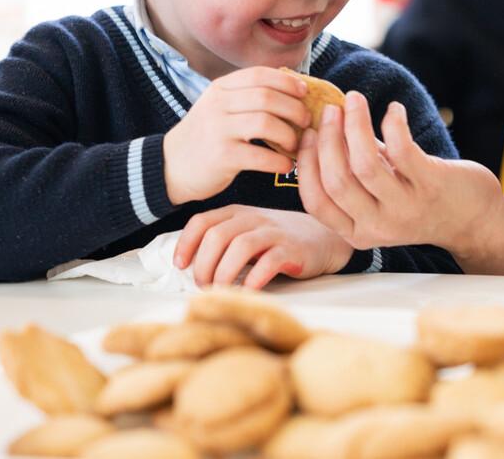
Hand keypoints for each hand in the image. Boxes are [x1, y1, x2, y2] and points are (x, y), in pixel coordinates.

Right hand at [163, 66, 311, 203]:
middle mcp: (218, 105)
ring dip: (289, 134)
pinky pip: (260, 155)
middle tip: (306, 121)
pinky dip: (279, 161)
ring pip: (266, 123)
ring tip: (296, 144)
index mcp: (221, 89)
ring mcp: (218, 130)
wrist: (171, 166)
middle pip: (267, 97)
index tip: (304, 92)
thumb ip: (248, 95)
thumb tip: (295, 87)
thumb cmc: (207, 135)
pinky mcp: (221, 157)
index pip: (260, 75)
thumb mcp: (221, 107)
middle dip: (294, 108)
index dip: (287, 82)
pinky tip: (286, 164)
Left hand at [173, 204, 352, 288]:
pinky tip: (247, 290)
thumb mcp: (248, 232)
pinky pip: (270, 262)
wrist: (323, 238)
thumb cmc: (278, 241)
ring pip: (241, 247)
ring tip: (221, 290)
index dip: (186, 244)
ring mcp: (274, 233)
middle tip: (202, 285)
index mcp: (238, 213)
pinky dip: (254, 279)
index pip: (202, 222)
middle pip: (218, 235)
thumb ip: (224, 242)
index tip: (180, 266)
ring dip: (224, 273)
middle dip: (204, 264)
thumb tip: (190, 267)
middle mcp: (254, 219)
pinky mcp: (293, 250)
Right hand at [297, 91, 503, 253]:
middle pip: (337, 181)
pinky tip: (394, 109)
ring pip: (365, 165)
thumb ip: (350, 167)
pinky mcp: (431, 186)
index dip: (306, 163)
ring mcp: (406, 208)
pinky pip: (402, 150)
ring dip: (355, 126)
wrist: (471, 216)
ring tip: (354, 100)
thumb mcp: (377, 192)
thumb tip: (321, 123)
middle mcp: (379, 226)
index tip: (306, 132)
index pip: (316, 201)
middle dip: (328, 139)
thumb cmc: (416, 196)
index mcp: (357, 232)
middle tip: (331, 109)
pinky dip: (392, 124)